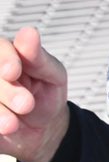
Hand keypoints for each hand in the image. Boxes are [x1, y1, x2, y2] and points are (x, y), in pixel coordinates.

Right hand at [0, 27, 69, 161]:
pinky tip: (3, 129)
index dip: (3, 58)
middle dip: (6, 90)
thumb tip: (29, 32)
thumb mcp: (52, 75)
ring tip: (12, 125)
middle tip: (26, 104)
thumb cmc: (45, 93)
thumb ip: (39, 57)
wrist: (43, 127)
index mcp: (4, 54)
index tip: (13, 72)